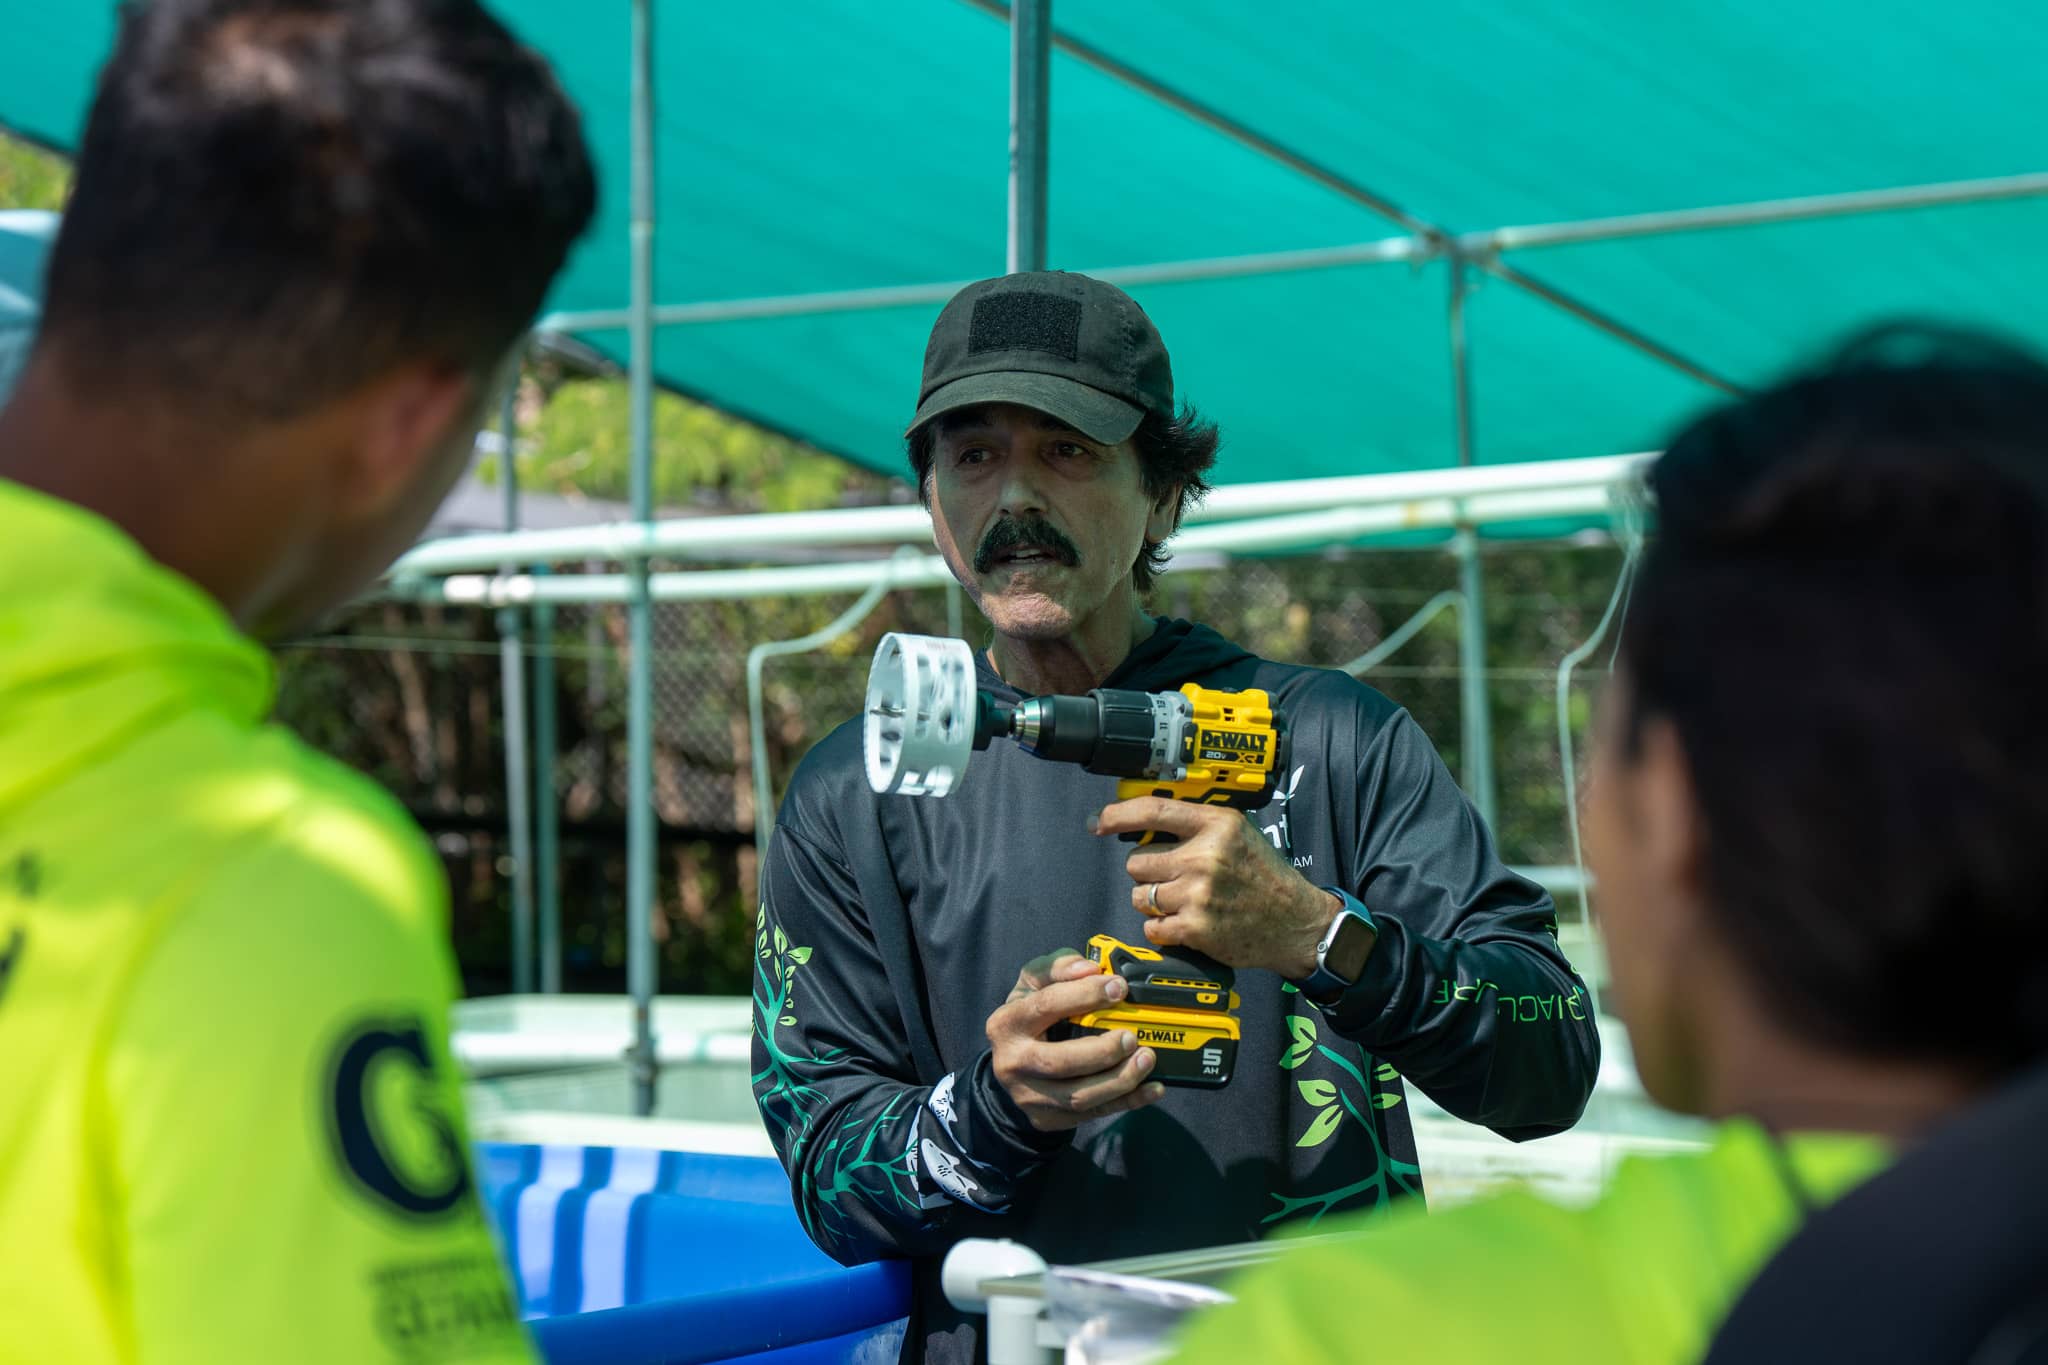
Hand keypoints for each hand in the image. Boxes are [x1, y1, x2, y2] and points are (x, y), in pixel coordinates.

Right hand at [985, 949, 1166, 1132]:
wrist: (1012, 1065)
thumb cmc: (1030, 1015)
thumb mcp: (1034, 982)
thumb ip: (1059, 966)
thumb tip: (1090, 969)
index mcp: (1007, 1023)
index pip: (1046, 1006)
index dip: (1085, 995)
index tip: (1119, 988)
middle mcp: (1013, 1062)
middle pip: (1058, 1061)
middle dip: (1101, 1051)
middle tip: (1131, 1037)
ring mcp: (1030, 1096)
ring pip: (1078, 1096)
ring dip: (1119, 1079)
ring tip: (1147, 1059)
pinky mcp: (1049, 1118)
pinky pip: (1093, 1114)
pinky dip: (1127, 1102)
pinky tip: (1152, 1088)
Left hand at [1092, 799, 1347, 977]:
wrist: (1295, 922)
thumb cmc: (1263, 876)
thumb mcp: (1238, 834)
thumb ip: (1196, 826)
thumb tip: (1140, 822)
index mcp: (1216, 824)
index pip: (1152, 810)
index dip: (1117, 814)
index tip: (1099, 821)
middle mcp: (1205, 856)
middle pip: (1137, 861)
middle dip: (1148, 872)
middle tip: (1176, 879)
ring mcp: (1198, 894)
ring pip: (1140, 896)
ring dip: (1154, 902)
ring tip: (1184, 902)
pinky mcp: (1195, 928)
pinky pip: (1151, 926)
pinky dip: (1163, 928)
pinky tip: (1187, 923)